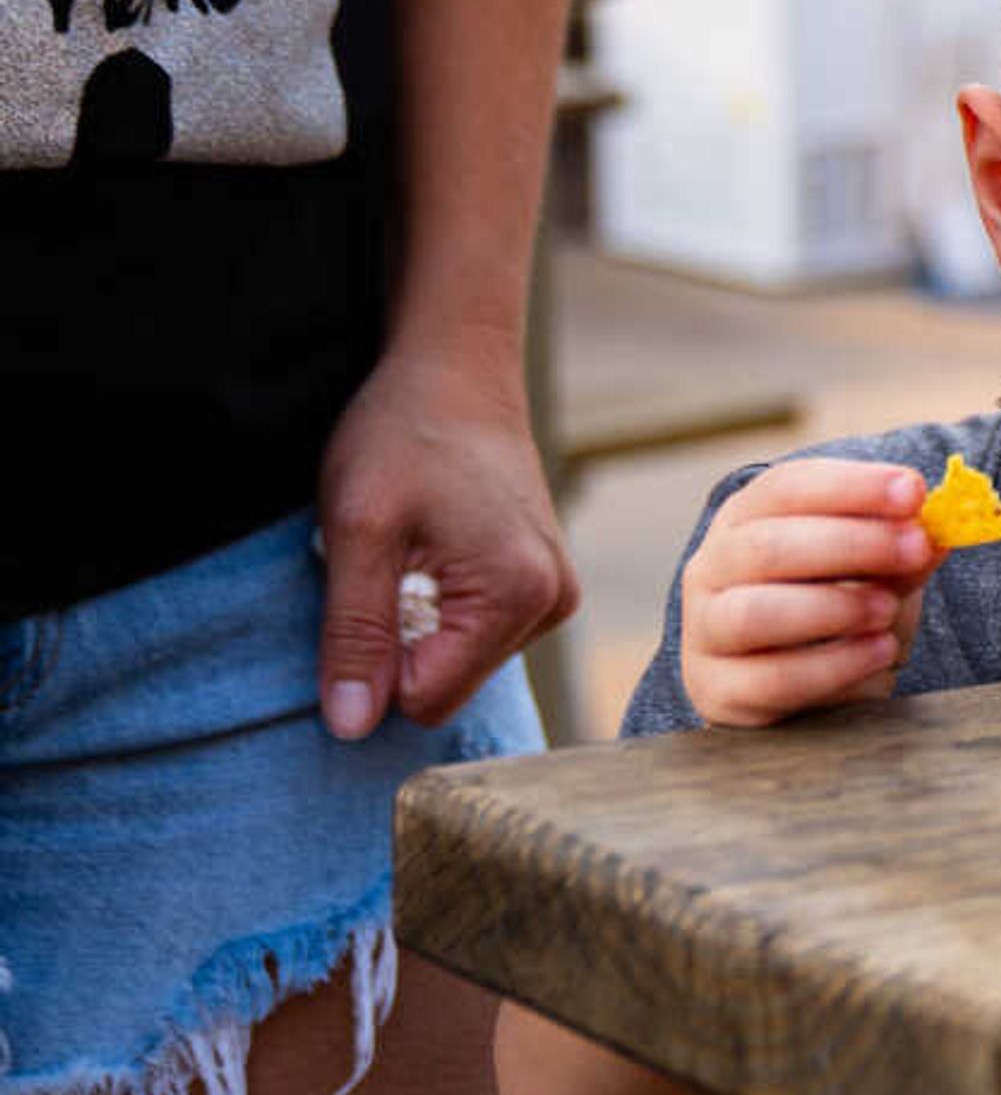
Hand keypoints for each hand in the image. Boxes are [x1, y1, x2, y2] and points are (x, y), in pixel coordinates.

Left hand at [313, 330, 578, 739]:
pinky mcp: (545, 580)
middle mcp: (553, 602)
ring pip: (457, 660)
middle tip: (390, 559)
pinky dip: (440, 602)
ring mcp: (555, 592)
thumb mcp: (358, 531)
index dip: (373, 659)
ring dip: (416, 618)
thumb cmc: (404, 433)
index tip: (368, 586)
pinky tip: (433, 547)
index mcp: (517, 595)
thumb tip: (350, 727)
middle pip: (444, 684)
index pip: (424, 700)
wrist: (456, 367)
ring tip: (412, 548)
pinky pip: (475, 631)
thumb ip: (355, 633)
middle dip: (399, 637)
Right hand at [679, 460, 944, 727]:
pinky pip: (772, 680)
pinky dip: (833, 667)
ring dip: (833, 607)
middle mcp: (712, 568)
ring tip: (888, 609)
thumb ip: (900, 547)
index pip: (787, 487)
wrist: (785, 672)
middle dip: (851, 544)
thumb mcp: (868, 563)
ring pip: (756, 614)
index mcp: (745, 517)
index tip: (914, 491)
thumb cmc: (830, 596)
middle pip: (769, 546)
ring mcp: (707, 632)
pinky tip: (878, 653)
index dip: (852, 487)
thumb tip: (940, 531)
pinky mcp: (720, 691)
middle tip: (915, 547)